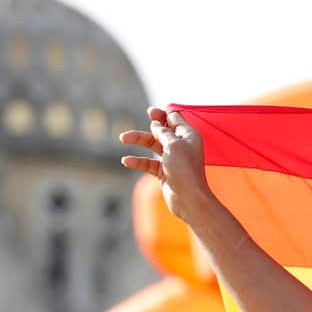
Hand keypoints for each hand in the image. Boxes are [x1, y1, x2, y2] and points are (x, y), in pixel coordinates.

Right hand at [120, 107, 211, 221]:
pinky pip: (149, 163)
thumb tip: (156, 123)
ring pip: (153, 145)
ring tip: (122, 138)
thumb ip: (163, 132)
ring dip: (138, 140)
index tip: (150, 112)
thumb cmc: (185, 170)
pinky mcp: (165, 172)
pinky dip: (138, 161)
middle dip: (148, 128)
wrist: (188, 199)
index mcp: (189, 136)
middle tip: (135, 121)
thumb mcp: (173, 145)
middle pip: (162, 131)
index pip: (175, 119)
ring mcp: (173, 159)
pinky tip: (126, 161)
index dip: (162, 114)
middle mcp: (182, 146)